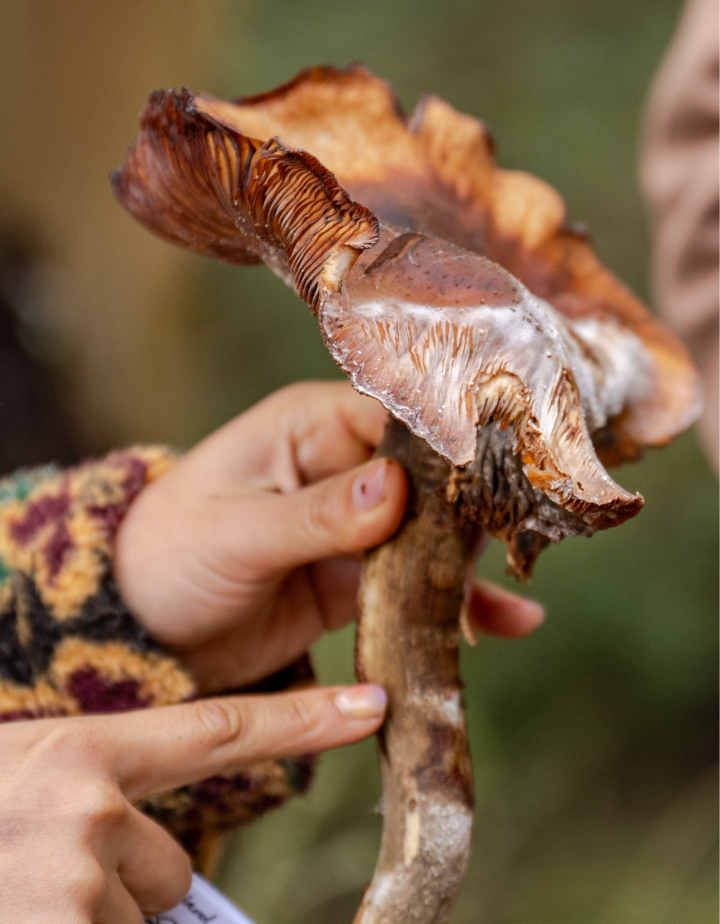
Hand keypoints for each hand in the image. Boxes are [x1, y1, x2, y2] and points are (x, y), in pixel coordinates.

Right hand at [0, 682, 386, 921]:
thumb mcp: (18, 780)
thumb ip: (95, 798)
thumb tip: (161, 865)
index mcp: (77, 751)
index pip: (220, 728)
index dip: (303, 718)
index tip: (371, 704)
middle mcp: (84, 811)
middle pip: (172, 867)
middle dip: (127, 885)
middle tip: (44, 878)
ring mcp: (72, 886)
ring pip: (140, 917)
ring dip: (96, 923)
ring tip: (24, 892)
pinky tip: (28, 903)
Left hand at [115, 382, 543, 692]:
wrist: (142, 628)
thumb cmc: (169, 555)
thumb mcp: (238, 531)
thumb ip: (318, 514)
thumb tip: (396, 489)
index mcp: (311, 426)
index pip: (399, 421)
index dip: (448, 448)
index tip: (493, 481)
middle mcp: (342, 465)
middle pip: (429, 481)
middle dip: (468, 515)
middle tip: (511, 547)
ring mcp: (355, 525)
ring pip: (431, 537)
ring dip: (467, 566)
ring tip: (510, 600)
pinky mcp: (357, 578)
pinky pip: (416, 587)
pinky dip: (454, 604)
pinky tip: (506, 621)